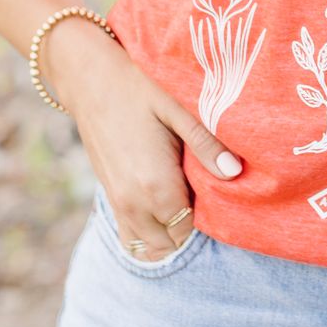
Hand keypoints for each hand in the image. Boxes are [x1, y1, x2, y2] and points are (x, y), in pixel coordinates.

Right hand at [48, 23, 243, 259]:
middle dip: (190, 224)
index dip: (207, 211)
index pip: (191, 225)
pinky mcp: (109, 197)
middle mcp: (134, 203)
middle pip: (172, 241)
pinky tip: (162, 206)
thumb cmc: (139, 87)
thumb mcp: (178, 109)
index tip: (212, 183)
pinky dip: (149, 234)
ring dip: (169, 232)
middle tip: (200, 188)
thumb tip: (236, 173)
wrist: (91, 79)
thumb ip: (207, 144)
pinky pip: (130, 238)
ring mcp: (117, 204)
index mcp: (156, 185)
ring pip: (150, 247)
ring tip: (183, 196)